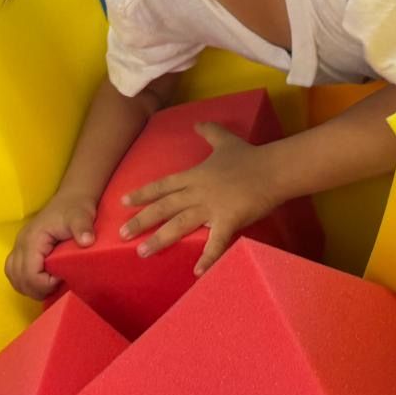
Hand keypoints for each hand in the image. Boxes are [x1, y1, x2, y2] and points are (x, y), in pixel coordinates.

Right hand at [6, 192, 96, 299]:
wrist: (71, 198)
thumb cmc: (76, 208)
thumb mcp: (81, 216)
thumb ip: (82, 228)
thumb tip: (87, 241)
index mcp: (32, 239)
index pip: (29, 274)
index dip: (46, 284)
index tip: (62, 277)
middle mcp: (21, 244)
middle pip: (19, 279)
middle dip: (38, 289)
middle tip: (58, 285)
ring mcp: (19, 246)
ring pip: (13, 277)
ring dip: (30, 288)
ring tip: (50, 285)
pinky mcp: (22, 249)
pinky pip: (14, 271)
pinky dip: (25, 282)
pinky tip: (42, 281)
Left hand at [119, 122, 282, 276]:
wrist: (273, 168)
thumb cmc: (250, 156)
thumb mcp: (225, 140)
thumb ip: (210, 132)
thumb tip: (198, 122)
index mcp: (195, 175)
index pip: (163, 186)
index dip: (143, 194)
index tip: (123, 203)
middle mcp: (198, 192)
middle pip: (164, 207)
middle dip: (142, 220)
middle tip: (122, 234)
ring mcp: (212, 207)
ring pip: (179, 224)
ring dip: (160, 239)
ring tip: (142, 253)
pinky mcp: (229, 220)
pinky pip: (216, 243)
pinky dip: (207, 258)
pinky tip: (197, 272)